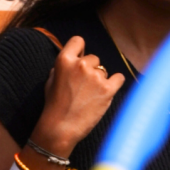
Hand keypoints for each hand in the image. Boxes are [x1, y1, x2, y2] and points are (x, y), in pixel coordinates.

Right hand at [32, 35, 124, 158]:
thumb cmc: (54, 106)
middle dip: (90, 70)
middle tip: (83, 87)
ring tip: (90, 96)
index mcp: (64, 60)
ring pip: (104, 71)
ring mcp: (95, 77)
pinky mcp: (107, 89)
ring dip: (100, 80)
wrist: (60, 128)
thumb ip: (63, 67)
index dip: (80, 49)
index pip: (78, 40)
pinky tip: (107, 92)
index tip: (81, 59)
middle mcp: (80, 65)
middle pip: (93, 58)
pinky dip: (115, 84)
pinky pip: (119, 78)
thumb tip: (75, 59)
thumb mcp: (51, 80)